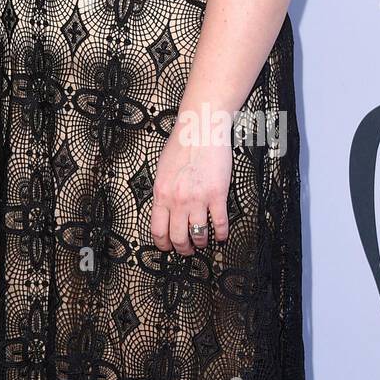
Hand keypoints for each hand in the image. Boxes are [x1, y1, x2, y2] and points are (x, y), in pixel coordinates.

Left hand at [150, 119, 230, 255]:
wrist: (201, 129)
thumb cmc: (182, 145)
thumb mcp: (162, 170)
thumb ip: (164, 191)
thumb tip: (165, 209)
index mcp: (161, 193)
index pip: (158, 229)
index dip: (163, 244)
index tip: (167, 247)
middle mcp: (177, 200)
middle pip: (178, 237)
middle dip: (183, 249)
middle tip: (187, 250)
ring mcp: (198, 199)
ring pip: (199, 235)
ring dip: (201, 242)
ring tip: (203, 242)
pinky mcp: (217, 195)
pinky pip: (219, 223)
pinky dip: (221, 234)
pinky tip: (221, 235)